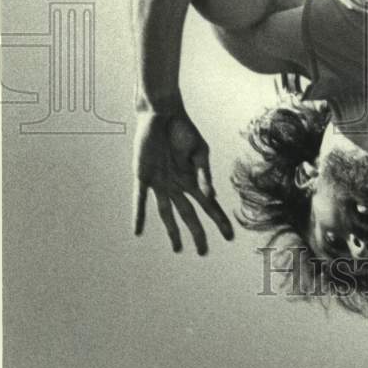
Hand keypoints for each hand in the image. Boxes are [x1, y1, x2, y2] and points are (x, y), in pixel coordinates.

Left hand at [133, 108, 233, 254]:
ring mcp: (160, 183)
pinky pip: (139, 200)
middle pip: (189, 214)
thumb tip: (210, 196)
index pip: (209, 205)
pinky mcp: (143, 177)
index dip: (219, 220)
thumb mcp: (200, 151)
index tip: (229, 236)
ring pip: (167, 212)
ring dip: (171, 231)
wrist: (162, 114)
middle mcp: (177, 185)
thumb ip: (204, 174)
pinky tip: (138, 231)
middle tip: (203, 252)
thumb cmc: (184, 130)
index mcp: (193, 179)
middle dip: (197, 233)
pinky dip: (139, 215)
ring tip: (177, 249)